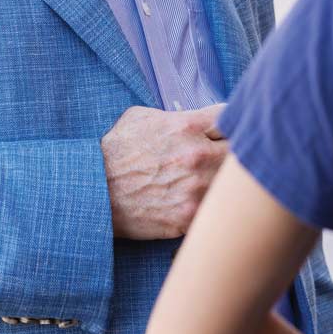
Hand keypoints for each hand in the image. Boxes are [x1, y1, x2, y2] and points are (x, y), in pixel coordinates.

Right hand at [101, 104, 226, 239]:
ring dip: (228, 182)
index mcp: (188, 126)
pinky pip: (216, 209)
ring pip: (232, 184)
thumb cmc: (116, 151)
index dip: (236, 123)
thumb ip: (181, 115)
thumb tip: (204, 118)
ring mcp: (195, 190)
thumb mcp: (144, 117)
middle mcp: (197, 156)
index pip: (234, 117)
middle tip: (232, 157)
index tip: (233, 130)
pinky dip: (214, 205)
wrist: (90, 193)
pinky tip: (204, 202)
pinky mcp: (189, 218)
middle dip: (239, 153)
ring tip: (219, 182)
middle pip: (242, 152)